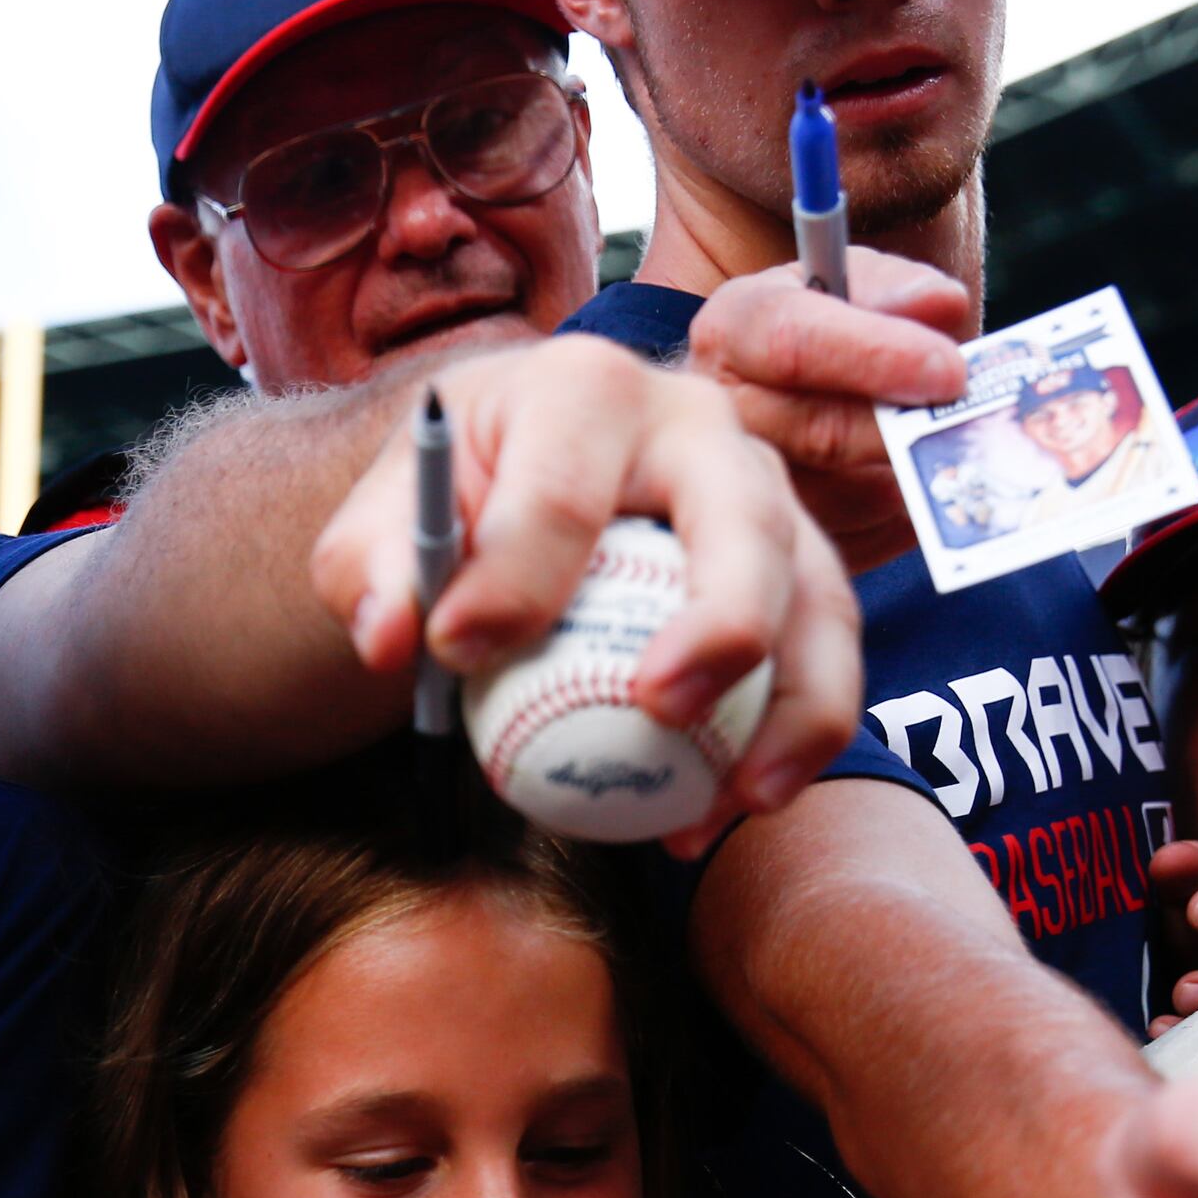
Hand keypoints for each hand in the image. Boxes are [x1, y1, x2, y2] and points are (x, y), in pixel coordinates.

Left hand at [307, 335, 862, 855]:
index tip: (456, 654)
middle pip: (741, 519)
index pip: (563, 492)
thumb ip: (372, 570)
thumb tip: (393, 637)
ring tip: (736, 797)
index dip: (513, 582)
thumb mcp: (386, 521)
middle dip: (721, 618)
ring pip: (816, 594)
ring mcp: (764, 491)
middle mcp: (698, 422)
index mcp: (584, 390)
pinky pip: (825, 655)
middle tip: (658, 710)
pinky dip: (796, 738)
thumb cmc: (456, 500)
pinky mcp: (797, 563)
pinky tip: (733, 808)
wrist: (518, 477)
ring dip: (793, 705)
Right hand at [682, 247, 974, 573]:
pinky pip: (859, 544)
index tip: (950, 370)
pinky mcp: (781, 544)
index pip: (794, 343)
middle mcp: (724, 414)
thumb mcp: (851, 283)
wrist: (789, 396)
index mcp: (732, 332)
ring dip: (907, 478)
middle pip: (817, 433)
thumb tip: (941, 305)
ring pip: (844, 500)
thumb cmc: (828, 332)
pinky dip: (902, 519)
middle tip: (966, 419)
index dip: (878, 356)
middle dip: (902, 428)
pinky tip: (921, 488)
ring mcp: (745, 488)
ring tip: (947, 449)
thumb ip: (895, 288)